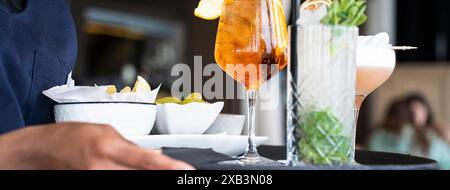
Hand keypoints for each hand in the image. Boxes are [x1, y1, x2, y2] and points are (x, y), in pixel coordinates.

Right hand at [0, 122, 194, 169]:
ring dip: (146, 179)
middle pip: (141, 177)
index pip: (147, 160)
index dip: (170, 168)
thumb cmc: (70, 136)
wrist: (40, 150)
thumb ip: (130, 146)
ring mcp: (95, 179)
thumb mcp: (104, 130)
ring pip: (131, 182)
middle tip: (177, 175)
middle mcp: (103, 166)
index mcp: (109, 146)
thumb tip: (154, 156)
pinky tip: (131, 173)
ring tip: (157, 172)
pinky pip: (116, 185)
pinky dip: (129, 179)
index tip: (186, 171)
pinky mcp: (91, 186)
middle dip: (160, 176)